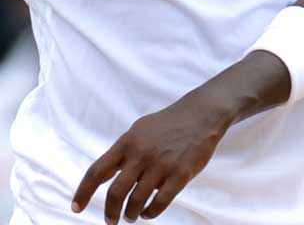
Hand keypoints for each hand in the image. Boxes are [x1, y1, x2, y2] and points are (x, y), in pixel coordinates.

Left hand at [71, 89, 232, 223]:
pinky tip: (148, 212)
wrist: (202, 114)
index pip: (97, 171)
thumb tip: (103, 174)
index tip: (76, 208)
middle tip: (111, 220)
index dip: (83, 192)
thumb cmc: (168, 123)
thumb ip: (122, 151)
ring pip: (136, 201)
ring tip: (132, 216)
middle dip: (110, 212)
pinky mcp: (180, 174)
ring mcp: (161, 165)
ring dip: (131, 214)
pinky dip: (150, 213)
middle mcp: (141, 155)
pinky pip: (159, 203)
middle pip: (115, 193)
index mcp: (127, 143)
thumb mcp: (139, 130)